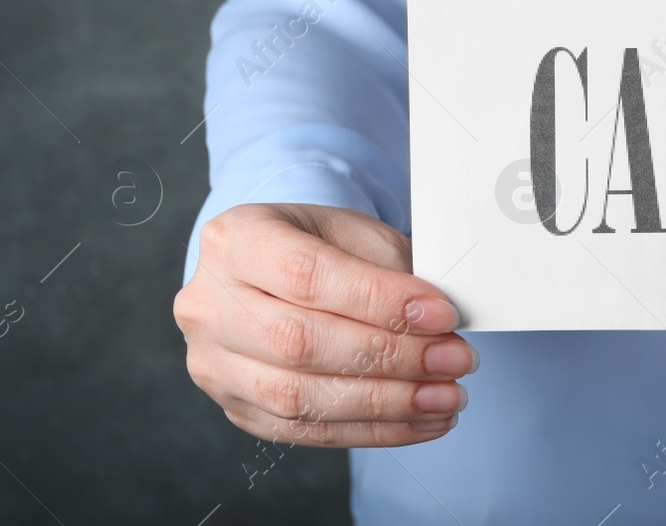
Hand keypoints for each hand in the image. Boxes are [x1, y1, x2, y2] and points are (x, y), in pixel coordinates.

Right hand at [174, 203, 475, 447]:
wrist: (278, 269)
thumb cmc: (322, 244)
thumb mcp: (356, 233)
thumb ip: (391, 271)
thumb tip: (438, 325)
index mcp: (236, 241)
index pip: (306, 275)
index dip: (379, 300)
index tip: (442, 315)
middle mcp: (209, 304)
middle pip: (299, 342)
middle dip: (391, 357)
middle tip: (456, 360)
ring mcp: (214, 363)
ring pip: (299, 398)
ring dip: (387, 404)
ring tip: (447, 398)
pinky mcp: (236, 406)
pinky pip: (305, 432)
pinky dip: (372, 431)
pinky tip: (420, 421)